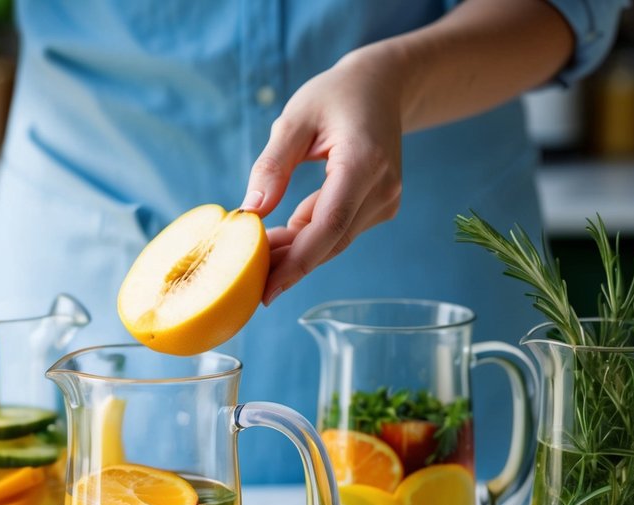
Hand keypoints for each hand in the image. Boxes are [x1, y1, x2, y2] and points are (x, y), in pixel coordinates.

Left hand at [243, 46, 404, 304]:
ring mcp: (386, 200)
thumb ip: (272, 165)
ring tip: (258, 250)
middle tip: (247, 276)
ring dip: (296, 250)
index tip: (267, 289)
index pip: (329, 225)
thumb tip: (250, 211)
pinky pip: (340, 231)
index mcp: (363, 164)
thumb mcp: (294, 120)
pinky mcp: (382, 206)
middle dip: (288, 263)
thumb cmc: (334, 96)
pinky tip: (281, 235)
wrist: (382, 86)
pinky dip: (310, 237)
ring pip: (334, 241)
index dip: (297, 262)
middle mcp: (382, 188)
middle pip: (330, 240)